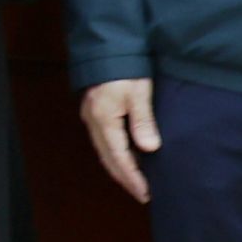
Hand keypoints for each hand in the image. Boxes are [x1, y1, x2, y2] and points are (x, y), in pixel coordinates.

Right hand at [82, 77, 159, 202]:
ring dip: (120, 168)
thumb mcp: (138, 92)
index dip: (132, 177)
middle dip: (125, 178)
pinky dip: (116, 155)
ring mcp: (91, 118)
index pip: (119, 157)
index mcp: (103, 120)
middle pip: (108, 159)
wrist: (106, 46)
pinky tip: (128, 158)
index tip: (146, 193)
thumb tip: (150, 149)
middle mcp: (93, 122)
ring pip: (105, 152)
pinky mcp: (94, 112)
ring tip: (137, 181)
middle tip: (143, 194)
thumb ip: (143, 120)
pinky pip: (104, 142)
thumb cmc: (124, 67)